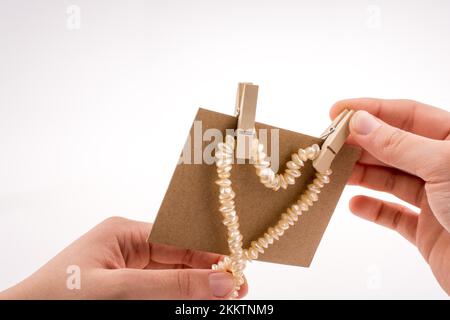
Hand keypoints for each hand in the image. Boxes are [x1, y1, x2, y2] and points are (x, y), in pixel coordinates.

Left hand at [0, 217, 247, 298]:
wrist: (22, 319)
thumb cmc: (56, 298)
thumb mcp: (120, 289)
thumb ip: (172, 286)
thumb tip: (222, 282)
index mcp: (125, 233)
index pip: (179, 239)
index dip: (210, 253)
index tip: (237, 266)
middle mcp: (129, 249)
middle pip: (181, 259)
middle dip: (209, 272)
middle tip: (239, 288)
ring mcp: (128, 272)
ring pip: (174, 278)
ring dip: (198, 287)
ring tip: (227, 296)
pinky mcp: (127, 291)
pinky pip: (162, 291)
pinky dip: (181, 297)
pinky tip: (199, 300)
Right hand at [331, 98, 449, 294]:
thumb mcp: (441, 165)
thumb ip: (398, 144)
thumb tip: (361, 122)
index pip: (407, 115)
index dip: (371, 110)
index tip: (339, 111)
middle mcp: (444, 167)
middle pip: (393, 148)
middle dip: (360, 145)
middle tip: (330, 146)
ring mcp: (436, 199)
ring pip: (390, 180)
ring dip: (361, 176)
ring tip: (335, 173)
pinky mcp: (427, 230)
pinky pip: (393, 215)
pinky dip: (373, 210)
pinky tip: (355, 204)